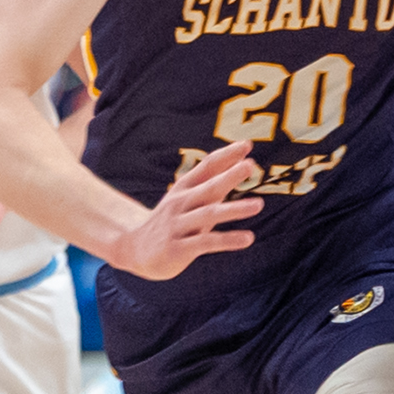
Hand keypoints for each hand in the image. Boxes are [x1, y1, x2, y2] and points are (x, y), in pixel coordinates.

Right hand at [105, 142, 265, 281]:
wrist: (134, 248)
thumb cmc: (172, 220)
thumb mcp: (189, 198)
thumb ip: (215, 181)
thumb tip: (242, 160)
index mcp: (184, 188)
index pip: (206, 167)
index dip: (226, 155)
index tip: (246, 145)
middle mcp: (180, 204)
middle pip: (208, 187)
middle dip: (229, 176)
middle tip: (250, 165)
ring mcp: (178, 226)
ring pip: (208, 214)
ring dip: (234, 209)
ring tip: (259, 205)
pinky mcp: (179, 248)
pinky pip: (207, 243)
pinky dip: (228, 240)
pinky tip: (248, 238)